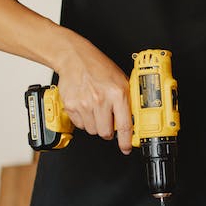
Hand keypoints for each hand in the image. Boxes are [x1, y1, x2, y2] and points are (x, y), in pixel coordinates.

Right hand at [54, 34, 133, 153]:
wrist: (75, 58)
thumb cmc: (99, 67)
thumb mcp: (121, 81)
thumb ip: (127, 100)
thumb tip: (134, 120)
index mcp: (117, 94)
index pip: (125, 126)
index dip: (126, 141)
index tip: (126, 148)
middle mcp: (101, 100)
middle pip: (106, 133)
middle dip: (108, 131)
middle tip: (108, 121)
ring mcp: (84, 104)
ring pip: (92, 130)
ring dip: (95, 125)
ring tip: (96, 110)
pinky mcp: (71, 106)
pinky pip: (80, 125)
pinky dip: (83, 120)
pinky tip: (86, 107)